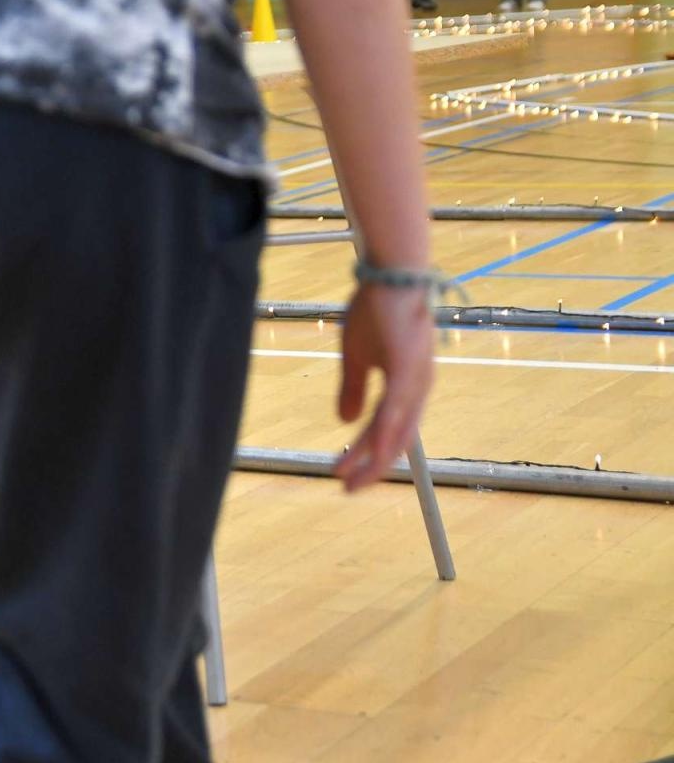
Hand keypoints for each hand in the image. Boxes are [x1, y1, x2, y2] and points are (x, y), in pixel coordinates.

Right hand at [333, 283, 435, 491]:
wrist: (391, 273)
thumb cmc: (376, 307)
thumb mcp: (357, 354)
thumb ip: (353, 389)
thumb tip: (345, 421)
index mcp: (407, 384)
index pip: (388, 428)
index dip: (368, 452)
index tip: (346, 472)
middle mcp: (418, 388)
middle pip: (396, 439)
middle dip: (371, 466)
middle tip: (347, 489)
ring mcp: (416, 381)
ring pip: (395, 432)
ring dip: (371, 459)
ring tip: (348, 479)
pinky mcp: (409, 371)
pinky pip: (394, 412)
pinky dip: (379, 435)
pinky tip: (364, 451)